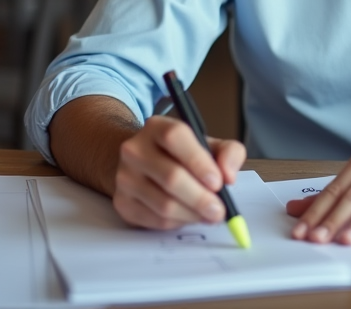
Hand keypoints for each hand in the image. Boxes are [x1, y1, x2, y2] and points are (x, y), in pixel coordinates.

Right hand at [111, 115, 245, 229]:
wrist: (144, 164)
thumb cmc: (183, 155)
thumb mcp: (209, 144)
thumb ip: (229, 153)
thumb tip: (229, 176)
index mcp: (157, 127)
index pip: (175, 137)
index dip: (199, 161)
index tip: (219, 182)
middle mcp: (135, 149)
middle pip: (170, 177)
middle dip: (200, 198)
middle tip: (219, 211)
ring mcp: (125, 177)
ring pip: (164, 204)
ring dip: (192, 214)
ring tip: (208, 215)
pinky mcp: (122, 202)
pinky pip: (155, 220)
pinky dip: (178, 223)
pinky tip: (188, 216)